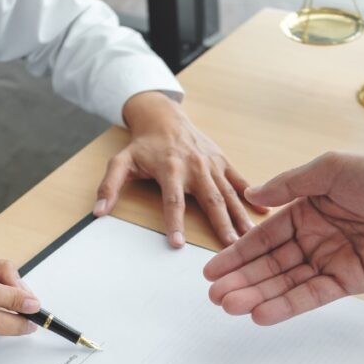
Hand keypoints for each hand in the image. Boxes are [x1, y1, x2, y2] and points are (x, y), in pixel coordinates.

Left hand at [94, 91, 265, 247]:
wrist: (164, 116)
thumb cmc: (144, 145)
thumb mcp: (121, 162)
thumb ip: (109, 186)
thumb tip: (98, 212)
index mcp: (170, 168)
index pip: (172, 201)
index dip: (174, 222)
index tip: (177, 244)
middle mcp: (194, 167)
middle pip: (209, 199)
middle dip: (220, 223)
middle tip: (231, 247)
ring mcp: (212, 164)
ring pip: (229, 193)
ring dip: (240, 215)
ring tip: (251, 236)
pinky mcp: (223, 162)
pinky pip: (240, 181)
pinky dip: (253, 195)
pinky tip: (266, 213)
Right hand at [203, 151, 363, 324]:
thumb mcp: (333, 169)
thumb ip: (292, 184)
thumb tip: (255, 194)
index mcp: (309, 209)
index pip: (265, 236)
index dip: (238, 253)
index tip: (213, 270)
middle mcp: (316, 237)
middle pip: (271, 264)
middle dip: (242, 280)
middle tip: (215, 296)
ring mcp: (332, 261)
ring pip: (286, 283)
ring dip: (258, 295)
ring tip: (230, 306)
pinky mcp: (350, 281)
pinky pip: (312, 296)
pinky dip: (287, 305)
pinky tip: (263, 313)